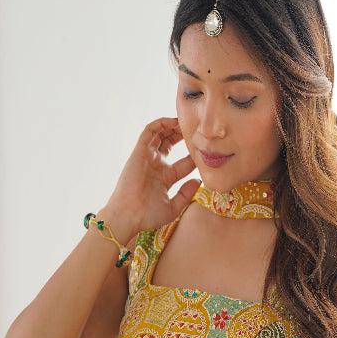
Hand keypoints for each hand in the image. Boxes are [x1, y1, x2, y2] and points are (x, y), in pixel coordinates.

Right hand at [98, 117, 200, 238]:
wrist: (129, 215)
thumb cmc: (147, 216)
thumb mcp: (173, 207)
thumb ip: (186, 194)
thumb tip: (199, 181)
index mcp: (165, 177)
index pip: (184, 162)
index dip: (195, 156)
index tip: (207, 152)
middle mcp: (157, 165)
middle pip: (171, 143)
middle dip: (183, 135)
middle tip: (196, 130)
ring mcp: (148, 157)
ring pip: (160, 134)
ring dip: (172, 125)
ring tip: (186, 121)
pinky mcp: (139, 151)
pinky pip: (149, 131)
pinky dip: (160, 123)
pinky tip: (173, 121)